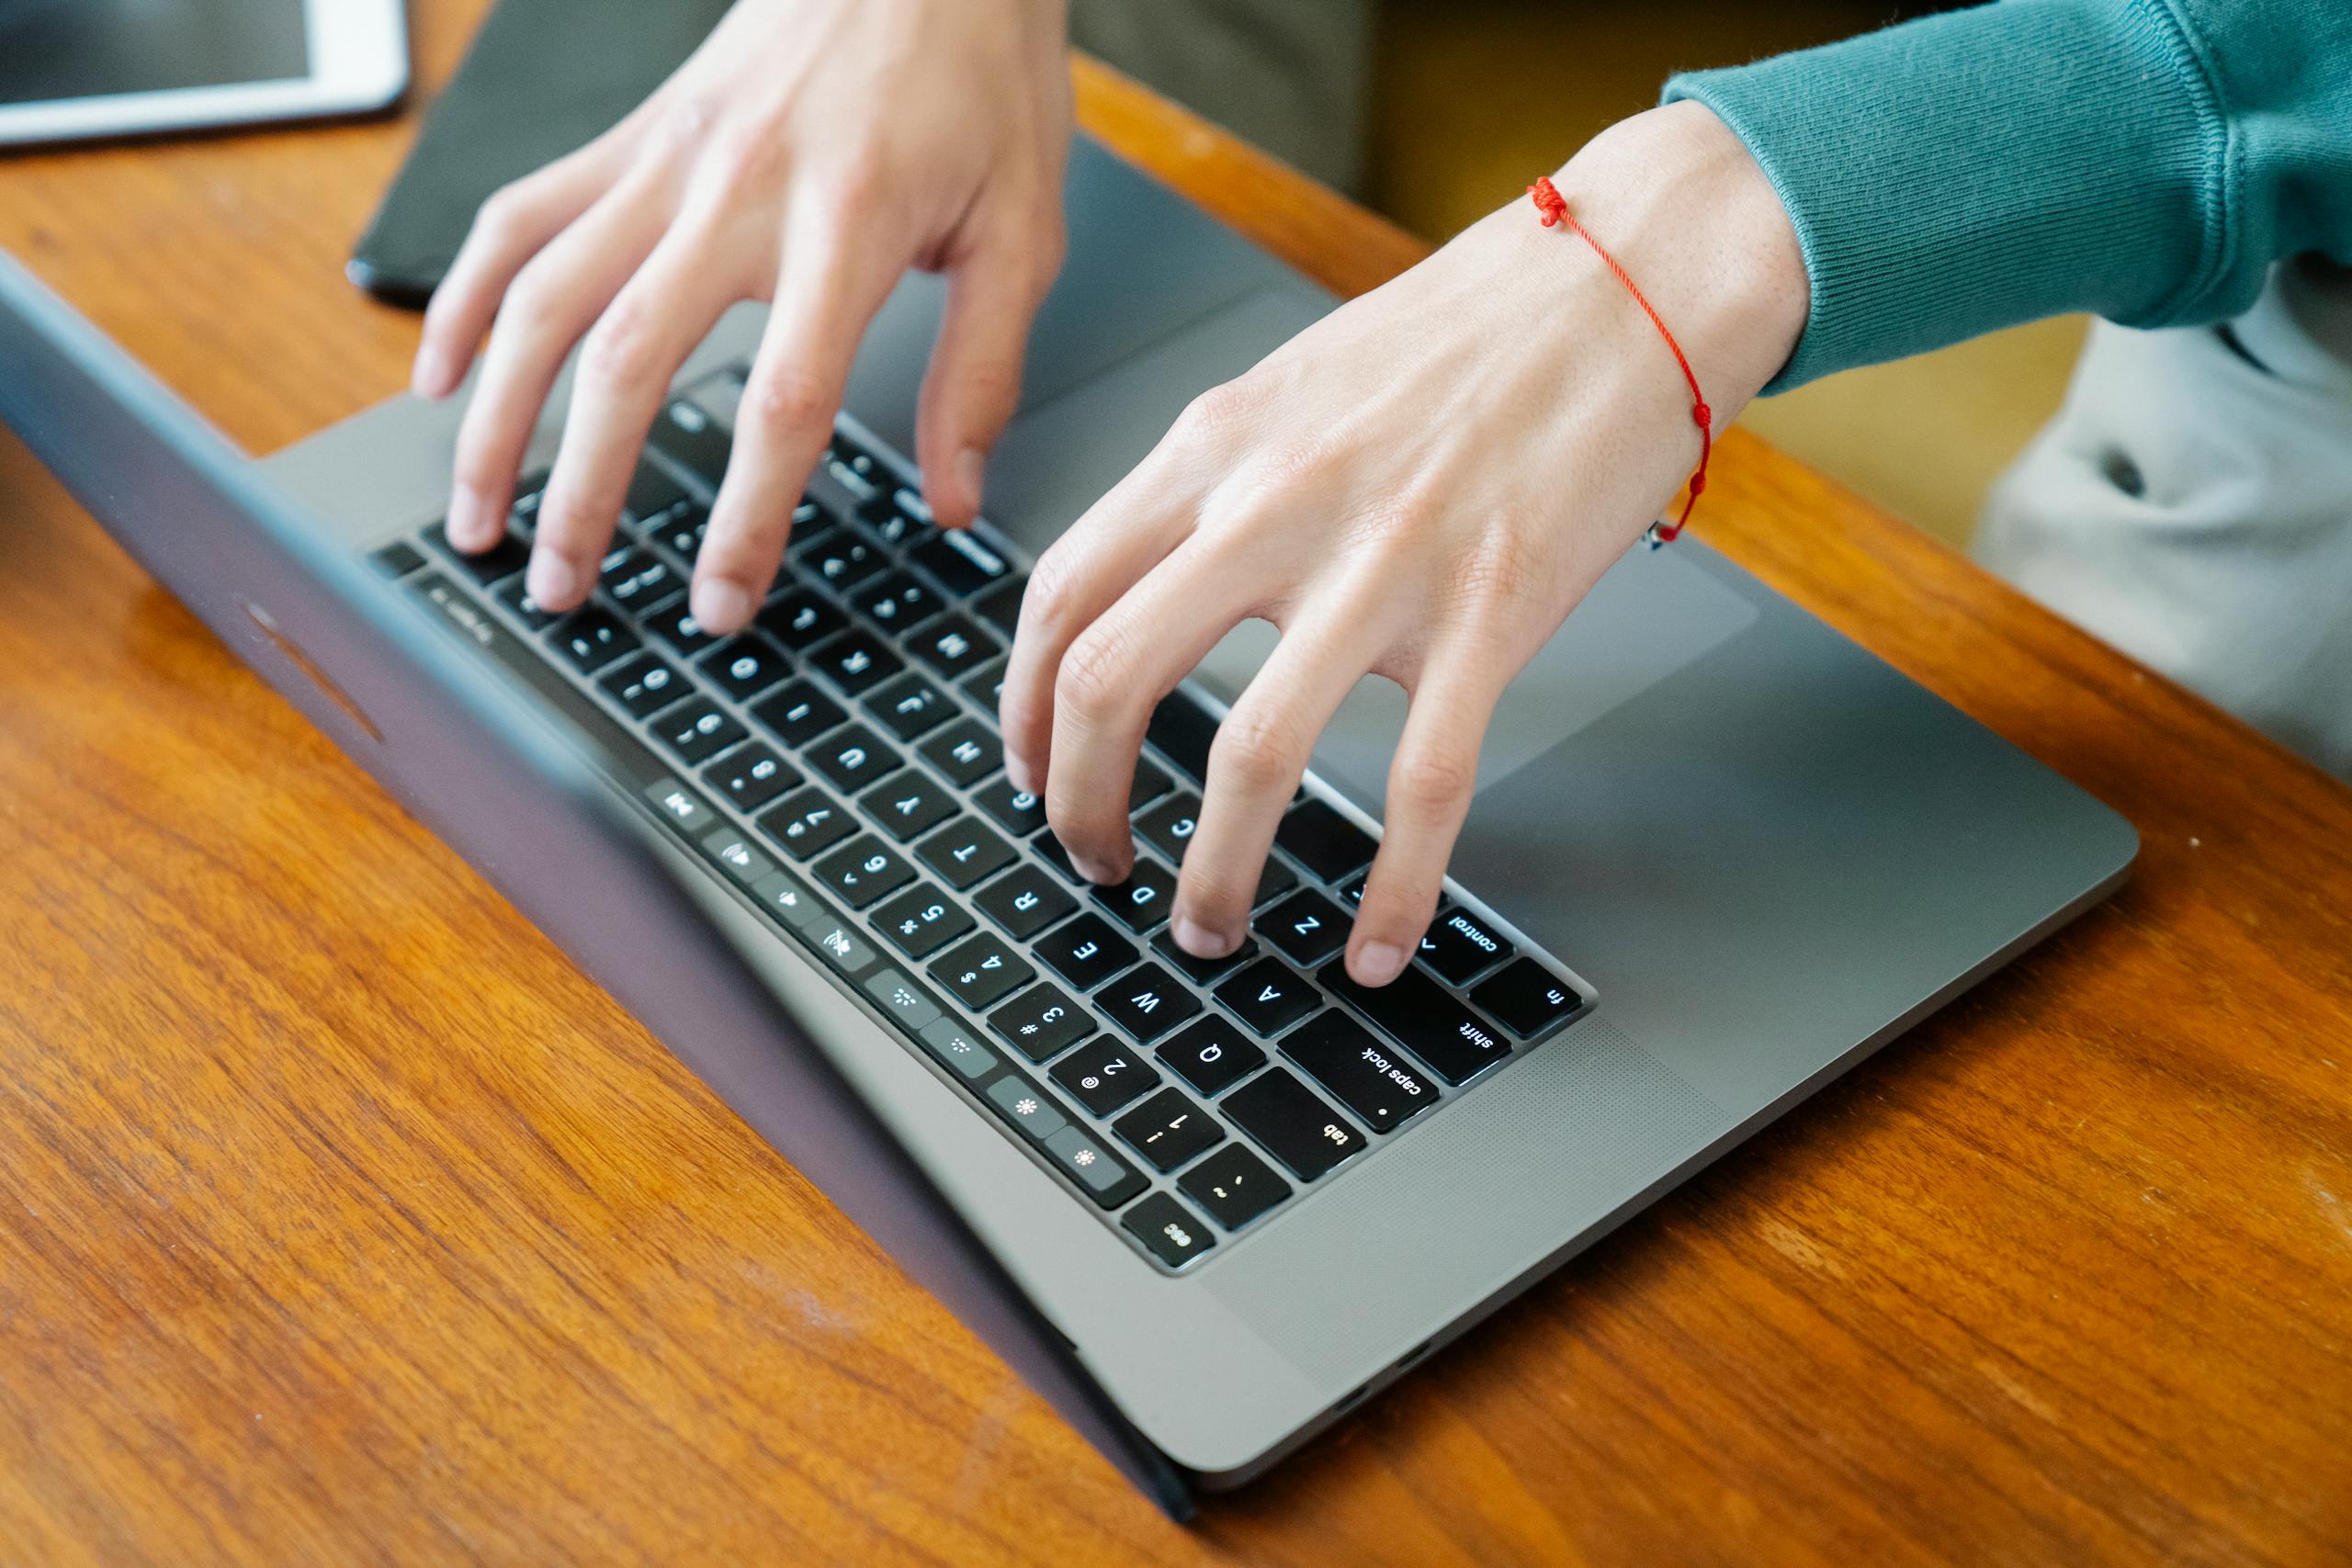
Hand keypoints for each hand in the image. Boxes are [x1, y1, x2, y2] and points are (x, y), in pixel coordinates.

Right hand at [414, 0, 1072, 632]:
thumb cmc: (977, 75)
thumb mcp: (1024, 227)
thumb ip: (985, 372)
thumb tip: (954, 500)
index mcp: (851, 222)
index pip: (784, 401)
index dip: (745, 516)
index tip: (719, 603)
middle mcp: (736, 190)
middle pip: (630, 359)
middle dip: (583, 491)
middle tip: (562, 589)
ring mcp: (665, 159)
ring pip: (543, 294)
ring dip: (496, 417)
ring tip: (474, 516)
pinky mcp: (629, 136)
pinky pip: (519, 216)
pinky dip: (460, 296)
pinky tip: (437, 378)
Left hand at [1000, 103, 1806, 985]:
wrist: (1629, 274)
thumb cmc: (1468, 335)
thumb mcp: (1295, 387)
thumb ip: (1214, 488)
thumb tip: (1149, 601)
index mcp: (1213, 443)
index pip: (1061, 595)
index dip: (1023, 708)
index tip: (1029, 770)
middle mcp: (1274, 501)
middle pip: (1112, 682)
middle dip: (1080, 806)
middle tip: (1095, 865)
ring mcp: (1383, 561)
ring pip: (1251, 758)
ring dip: (1210, 875)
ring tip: (1207, 930)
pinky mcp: (1493, 611)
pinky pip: (1423, 785)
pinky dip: (1391, 892)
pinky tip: (1374, 946)